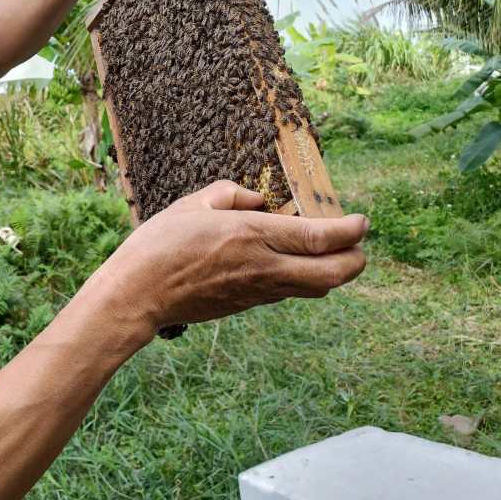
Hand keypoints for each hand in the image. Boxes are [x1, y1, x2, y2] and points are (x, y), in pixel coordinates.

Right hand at [96, 180, 367, 345]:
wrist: (139, 294)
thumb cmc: (160, 244)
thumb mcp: (193, 203)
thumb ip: (231, 194)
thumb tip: (259, 201)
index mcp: (252, 235)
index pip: (320, 238)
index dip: (350, 231)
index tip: (362, 222)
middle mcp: (264, 267)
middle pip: (333, 274)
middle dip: (355, 260)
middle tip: (357, 244)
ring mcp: (258, 291)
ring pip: (316, 289)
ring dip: (332, 272)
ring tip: (329, 253)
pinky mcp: (247, 306)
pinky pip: (289, 293)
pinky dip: (302, 279)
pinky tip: (288, 264)